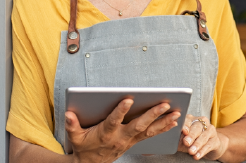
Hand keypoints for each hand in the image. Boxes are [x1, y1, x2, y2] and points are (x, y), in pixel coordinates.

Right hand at [64, 99, 180, 162]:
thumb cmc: (84, 147)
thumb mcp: (75, 137)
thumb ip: (72, 125)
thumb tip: (69, 114)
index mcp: (106, 133)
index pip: (114, 121)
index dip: (121, 111)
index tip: (128, 99)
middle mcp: (120, 137)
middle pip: (138, 125)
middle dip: (152, 114)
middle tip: (164, 104)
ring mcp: (129, 140)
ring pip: (149, 130)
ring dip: (163, 122)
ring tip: (176, 113)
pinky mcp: (135, 141)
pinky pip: (151, 134)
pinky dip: (163, 128)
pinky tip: (173, 121)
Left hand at [178, 115, 228, 160]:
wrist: (208, 146)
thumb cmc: (192, 140)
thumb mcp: (183, 138)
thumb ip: (178, 136)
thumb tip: (171, 138)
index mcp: (192, 119)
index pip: (188, 120)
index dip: (186, 125)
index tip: (183, 131)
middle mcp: (202, 122)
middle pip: (197, 127)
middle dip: (191, 135)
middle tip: (186, 142)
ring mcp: (210, 130)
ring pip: (204, 136)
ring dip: (197, 144)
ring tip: (191, 151)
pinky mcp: (215, 140)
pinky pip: (209, 145)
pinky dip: (202, 151)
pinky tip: (197, 155)